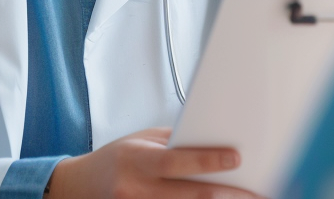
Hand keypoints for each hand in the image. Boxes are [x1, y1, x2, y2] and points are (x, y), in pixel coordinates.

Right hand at [44, 127, 262, 198]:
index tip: (237, 158)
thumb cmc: (114, 159)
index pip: (177, 161)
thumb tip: (211, 139)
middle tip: (257, 193)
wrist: (76, 188)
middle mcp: (136, 188)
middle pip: (190, 195)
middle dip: (228, 194)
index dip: (208, 160)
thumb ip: (173, 142)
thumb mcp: (139, 141)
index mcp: (137, 160)